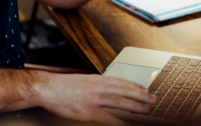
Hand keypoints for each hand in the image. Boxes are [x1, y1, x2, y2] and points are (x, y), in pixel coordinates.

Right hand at [39, 73, 157, 124]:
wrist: (46, 88)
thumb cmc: (60, 86)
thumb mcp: (80, 81)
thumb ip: (94, 85)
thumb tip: (105, 90)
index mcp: (95, 79)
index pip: (120, 82)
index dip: (134, 86)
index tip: (145, 90)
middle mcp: (97, 87)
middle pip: (124, 91)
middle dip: (141, 96)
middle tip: (154, 99)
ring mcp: (93, 99)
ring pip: (120, 102)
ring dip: (135, 106)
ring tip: (147, 110)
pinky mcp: (88, 111)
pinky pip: (108, 118)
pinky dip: (119, 121)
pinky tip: (127, 124)